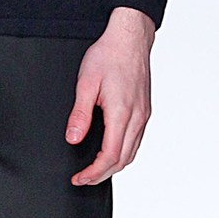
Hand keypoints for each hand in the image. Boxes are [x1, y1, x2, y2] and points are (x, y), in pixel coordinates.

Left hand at [65, 6, 154, 185]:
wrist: (130, 38)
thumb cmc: (108, 55)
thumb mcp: (86, 83)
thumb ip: (80, 114)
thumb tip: (73, 139)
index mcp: (122, 112)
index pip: (110, 156)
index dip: (94, 173)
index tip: (79, 178)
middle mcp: (137, 117)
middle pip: (123, 160)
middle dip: (102, 175)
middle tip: (83, 179)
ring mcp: (144, 115)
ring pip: (132, 152)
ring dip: (114, 166)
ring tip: (94, 170)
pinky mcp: (145, 110)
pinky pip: (136, 140)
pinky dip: (123, 153)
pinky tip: (111, 152)